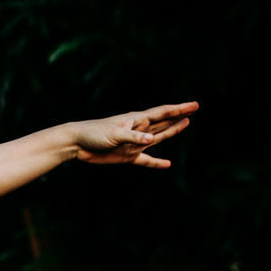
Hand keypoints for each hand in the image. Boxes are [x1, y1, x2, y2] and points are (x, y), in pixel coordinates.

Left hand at [72, 102, 198, 167]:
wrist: (76, 144)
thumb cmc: (93, 134)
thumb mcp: (114, 134)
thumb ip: (133, 137)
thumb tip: (151, 141)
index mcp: (136, 120)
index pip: (162, 113)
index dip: (179, 109)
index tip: (194, 105)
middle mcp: (138, 130)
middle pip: (163, 122)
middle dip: (178, 116)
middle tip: (193, 109)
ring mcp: (134, 143)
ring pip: (158, 137)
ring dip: (171, 131)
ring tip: (185, 123)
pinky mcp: (127, 156)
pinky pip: (146, 160)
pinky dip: (156, 163)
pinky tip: (167, 164)